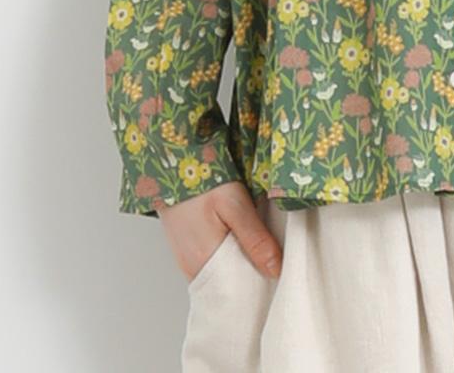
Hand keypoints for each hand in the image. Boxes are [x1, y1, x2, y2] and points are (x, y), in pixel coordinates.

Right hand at [159, 180, 282, 283]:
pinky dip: (231, 257)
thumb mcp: (233, 204)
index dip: (261, 286)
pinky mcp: (189, 250)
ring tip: (263, 253)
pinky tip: (243, 243)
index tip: (282, 280)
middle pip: (231, 284)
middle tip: (278, 266)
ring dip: (243, 265)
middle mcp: (192, 268)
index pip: (237, 291)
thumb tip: (276, 270)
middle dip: (254, 277)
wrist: (171, 161)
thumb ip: (254, 237)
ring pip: (223, 273)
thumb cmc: (200, 181)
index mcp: (203, 262)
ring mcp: (188, 260)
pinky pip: (215, 263)